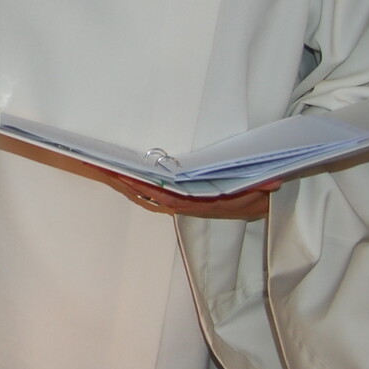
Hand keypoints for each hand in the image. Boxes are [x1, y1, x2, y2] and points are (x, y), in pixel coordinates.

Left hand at [96, 169, 277, 219]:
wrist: (257, 204)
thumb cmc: (254, 195)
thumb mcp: (262, 192)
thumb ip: (263, 187)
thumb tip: (272, 182)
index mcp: (199, 204)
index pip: (166, 197)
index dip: (145, 187)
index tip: (125, 176)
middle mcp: (182, 205)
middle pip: (145, 194)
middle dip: (121, 181)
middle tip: (97, 164)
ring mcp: (175, 202)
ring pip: (140, 193)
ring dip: (119, 181)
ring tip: (96, 164)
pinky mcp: (171, 197)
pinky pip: (145, 191)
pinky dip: (128, 182)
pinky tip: (112, 171)